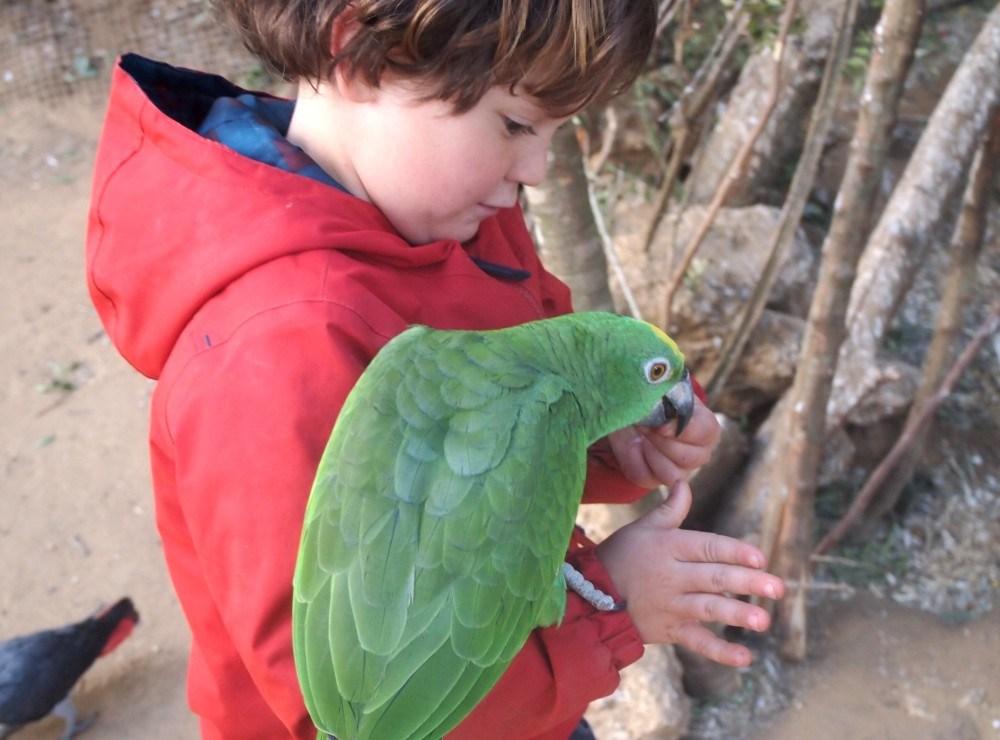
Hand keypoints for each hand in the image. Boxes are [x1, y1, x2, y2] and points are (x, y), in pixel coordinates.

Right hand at [596, 480, 784, 666]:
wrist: (590, 596)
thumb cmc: (620, 556)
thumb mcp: (643, 527)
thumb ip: (670, 508)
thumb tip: (684, 481)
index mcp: (669, 547)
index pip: (707, 547)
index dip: (734, 552)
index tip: (760, 558)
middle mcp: (672, 576)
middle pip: (714, 578)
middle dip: (747, 583)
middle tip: (777, 588)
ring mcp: (671, 605)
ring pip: (708, 609)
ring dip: (736, 615)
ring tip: (763, 621)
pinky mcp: (669, 630)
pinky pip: (697, 642)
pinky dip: (720, 652)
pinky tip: (744, 657)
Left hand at [608, 396, 719, 488]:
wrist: (632, 414)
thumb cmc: (652, 400)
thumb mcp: (660, 391)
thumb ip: (664, 390)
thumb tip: (659, 386)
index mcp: (706, 429)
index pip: (705, 433)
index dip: (681, 429)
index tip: (660, 424)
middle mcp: (699, 454)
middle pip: (689, 458)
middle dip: (661, 440)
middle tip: (643, 423)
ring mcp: (679, 470)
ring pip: (670, 474)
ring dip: (649, 451)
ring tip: (640, 432)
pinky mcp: (655, 479)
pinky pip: (646, 477)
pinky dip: (634, 460)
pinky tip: (633, 444)